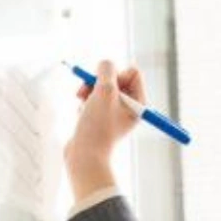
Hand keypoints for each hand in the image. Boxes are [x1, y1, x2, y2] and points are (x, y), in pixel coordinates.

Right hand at [63, 59, 144, 199]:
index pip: (132, 72)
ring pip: (101, 88)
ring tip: (82, 105)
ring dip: (89, 93)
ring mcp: (114, 114)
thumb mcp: (104, 91)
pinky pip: (92, 100)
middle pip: (115, 78)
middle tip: (84, 91)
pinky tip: (81, 115)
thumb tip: (104, 64)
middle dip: (97, 83)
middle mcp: (129, 108)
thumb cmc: (96, 127)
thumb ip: (106, 70)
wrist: (83, 156)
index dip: (116, 74)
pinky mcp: (100, 119)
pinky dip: (85, 103)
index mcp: (139, 103)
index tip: (105, 86)